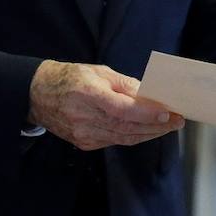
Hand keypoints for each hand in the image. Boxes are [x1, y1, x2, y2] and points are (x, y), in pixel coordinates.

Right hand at [27, 60, 183, 150]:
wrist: (38, 94)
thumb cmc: (71, 77)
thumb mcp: (98, 71)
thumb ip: (124, 84)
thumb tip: (149, 95)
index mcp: (88, 94)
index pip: (122, 109)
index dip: (146, 114)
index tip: (167, 113)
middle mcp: (84, 118)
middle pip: (127, 127)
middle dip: (156, 126)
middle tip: (177, 121)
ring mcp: (83, 134)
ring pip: (123, 138)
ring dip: (149, 133)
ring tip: (168, 126)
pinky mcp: (83, 143)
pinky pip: (114, 141)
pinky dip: (133, 136)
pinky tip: (147, 130)